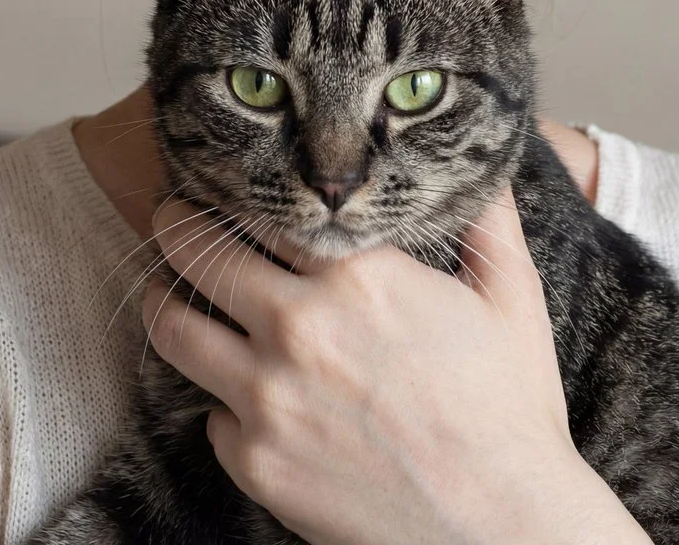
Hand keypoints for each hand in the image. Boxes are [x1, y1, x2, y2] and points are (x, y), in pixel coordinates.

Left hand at [141, 188, 651, 544]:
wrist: (503, 530)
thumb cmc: (510, 411)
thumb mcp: (512, 298)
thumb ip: (488, 221)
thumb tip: (488, 169)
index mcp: (357, 274)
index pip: (259, 208)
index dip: (231, 188)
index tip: (218, 181)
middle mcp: (298, 327)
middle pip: (195, 254)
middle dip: (174, 225)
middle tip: (171, 216)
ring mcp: (268, 399)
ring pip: (173, 329)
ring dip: (166, 302)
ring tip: (170, 291)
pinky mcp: (255, 463)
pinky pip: (208, 414)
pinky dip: (219, 398)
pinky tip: (242, 390)